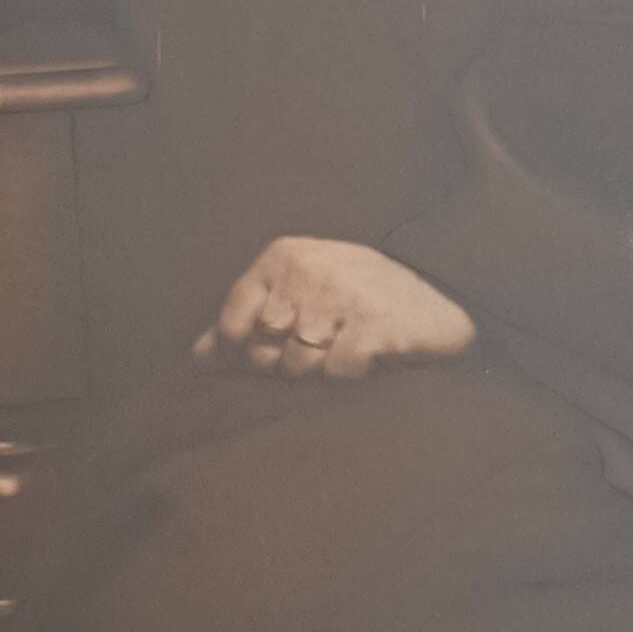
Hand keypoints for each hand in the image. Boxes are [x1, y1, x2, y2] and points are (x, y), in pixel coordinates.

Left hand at [190, 237, 476, 381]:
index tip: (275, 351)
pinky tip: (370, 355)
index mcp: (283, 256)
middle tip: (324, 349)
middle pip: (265, 349)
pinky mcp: (374, 326)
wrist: (436, 307)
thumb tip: (196, 358)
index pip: (235, 323)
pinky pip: (338, 372)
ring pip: (299, 364)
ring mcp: (343, 295)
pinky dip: (351, 375)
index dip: (247, 352)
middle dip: (288, 365)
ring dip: (322, 371)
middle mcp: (309, 269)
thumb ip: (246, 326)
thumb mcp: (300, 299)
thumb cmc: (357, 304)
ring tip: (346, 349)